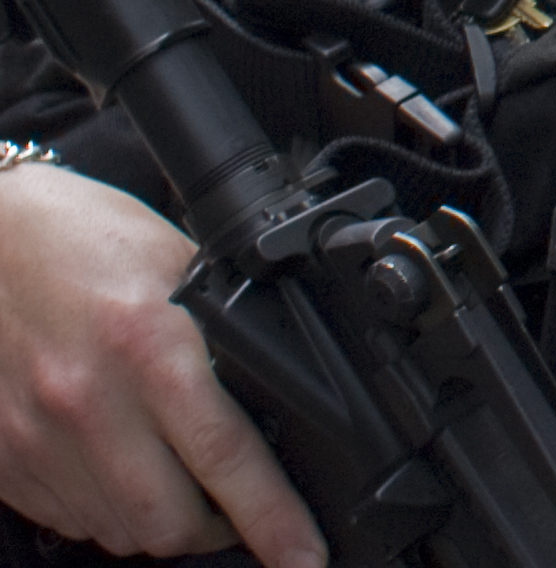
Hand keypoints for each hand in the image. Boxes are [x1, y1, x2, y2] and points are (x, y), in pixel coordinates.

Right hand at [0, 164, 321, 567]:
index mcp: (149, 344)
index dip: (274, 520)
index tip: (305, 557)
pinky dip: (109, 511)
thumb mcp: (180, 264)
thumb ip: (224, 333)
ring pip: (122, 532)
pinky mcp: (6, 459)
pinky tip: (123, 467)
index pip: (228, 457)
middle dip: (219, 528)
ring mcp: (39, 437)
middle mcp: (90, 401)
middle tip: (240, 503)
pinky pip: (73, 520)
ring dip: (163, 523)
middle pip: (172, 523)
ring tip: (182, 482)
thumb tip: (286, 397)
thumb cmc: (84, 240)